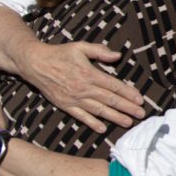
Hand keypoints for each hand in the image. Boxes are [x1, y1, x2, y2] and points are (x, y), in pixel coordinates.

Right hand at [20, 42, 144, 133]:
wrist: (35, 63)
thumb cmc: (60, 53)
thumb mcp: (80, 47)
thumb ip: (99, 51)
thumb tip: (117, 56)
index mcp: (89, 73)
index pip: (114, 86)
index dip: (128, 93)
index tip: (140, 100)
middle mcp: (83, 88)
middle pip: (109, 100)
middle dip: (127, 108)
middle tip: (141, 114)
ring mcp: (74, 99)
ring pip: (98, 110)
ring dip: (115, 117)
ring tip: (128, 123)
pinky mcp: (65, 105)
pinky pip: (81, 116)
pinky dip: (92, 123)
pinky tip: (103, 129)